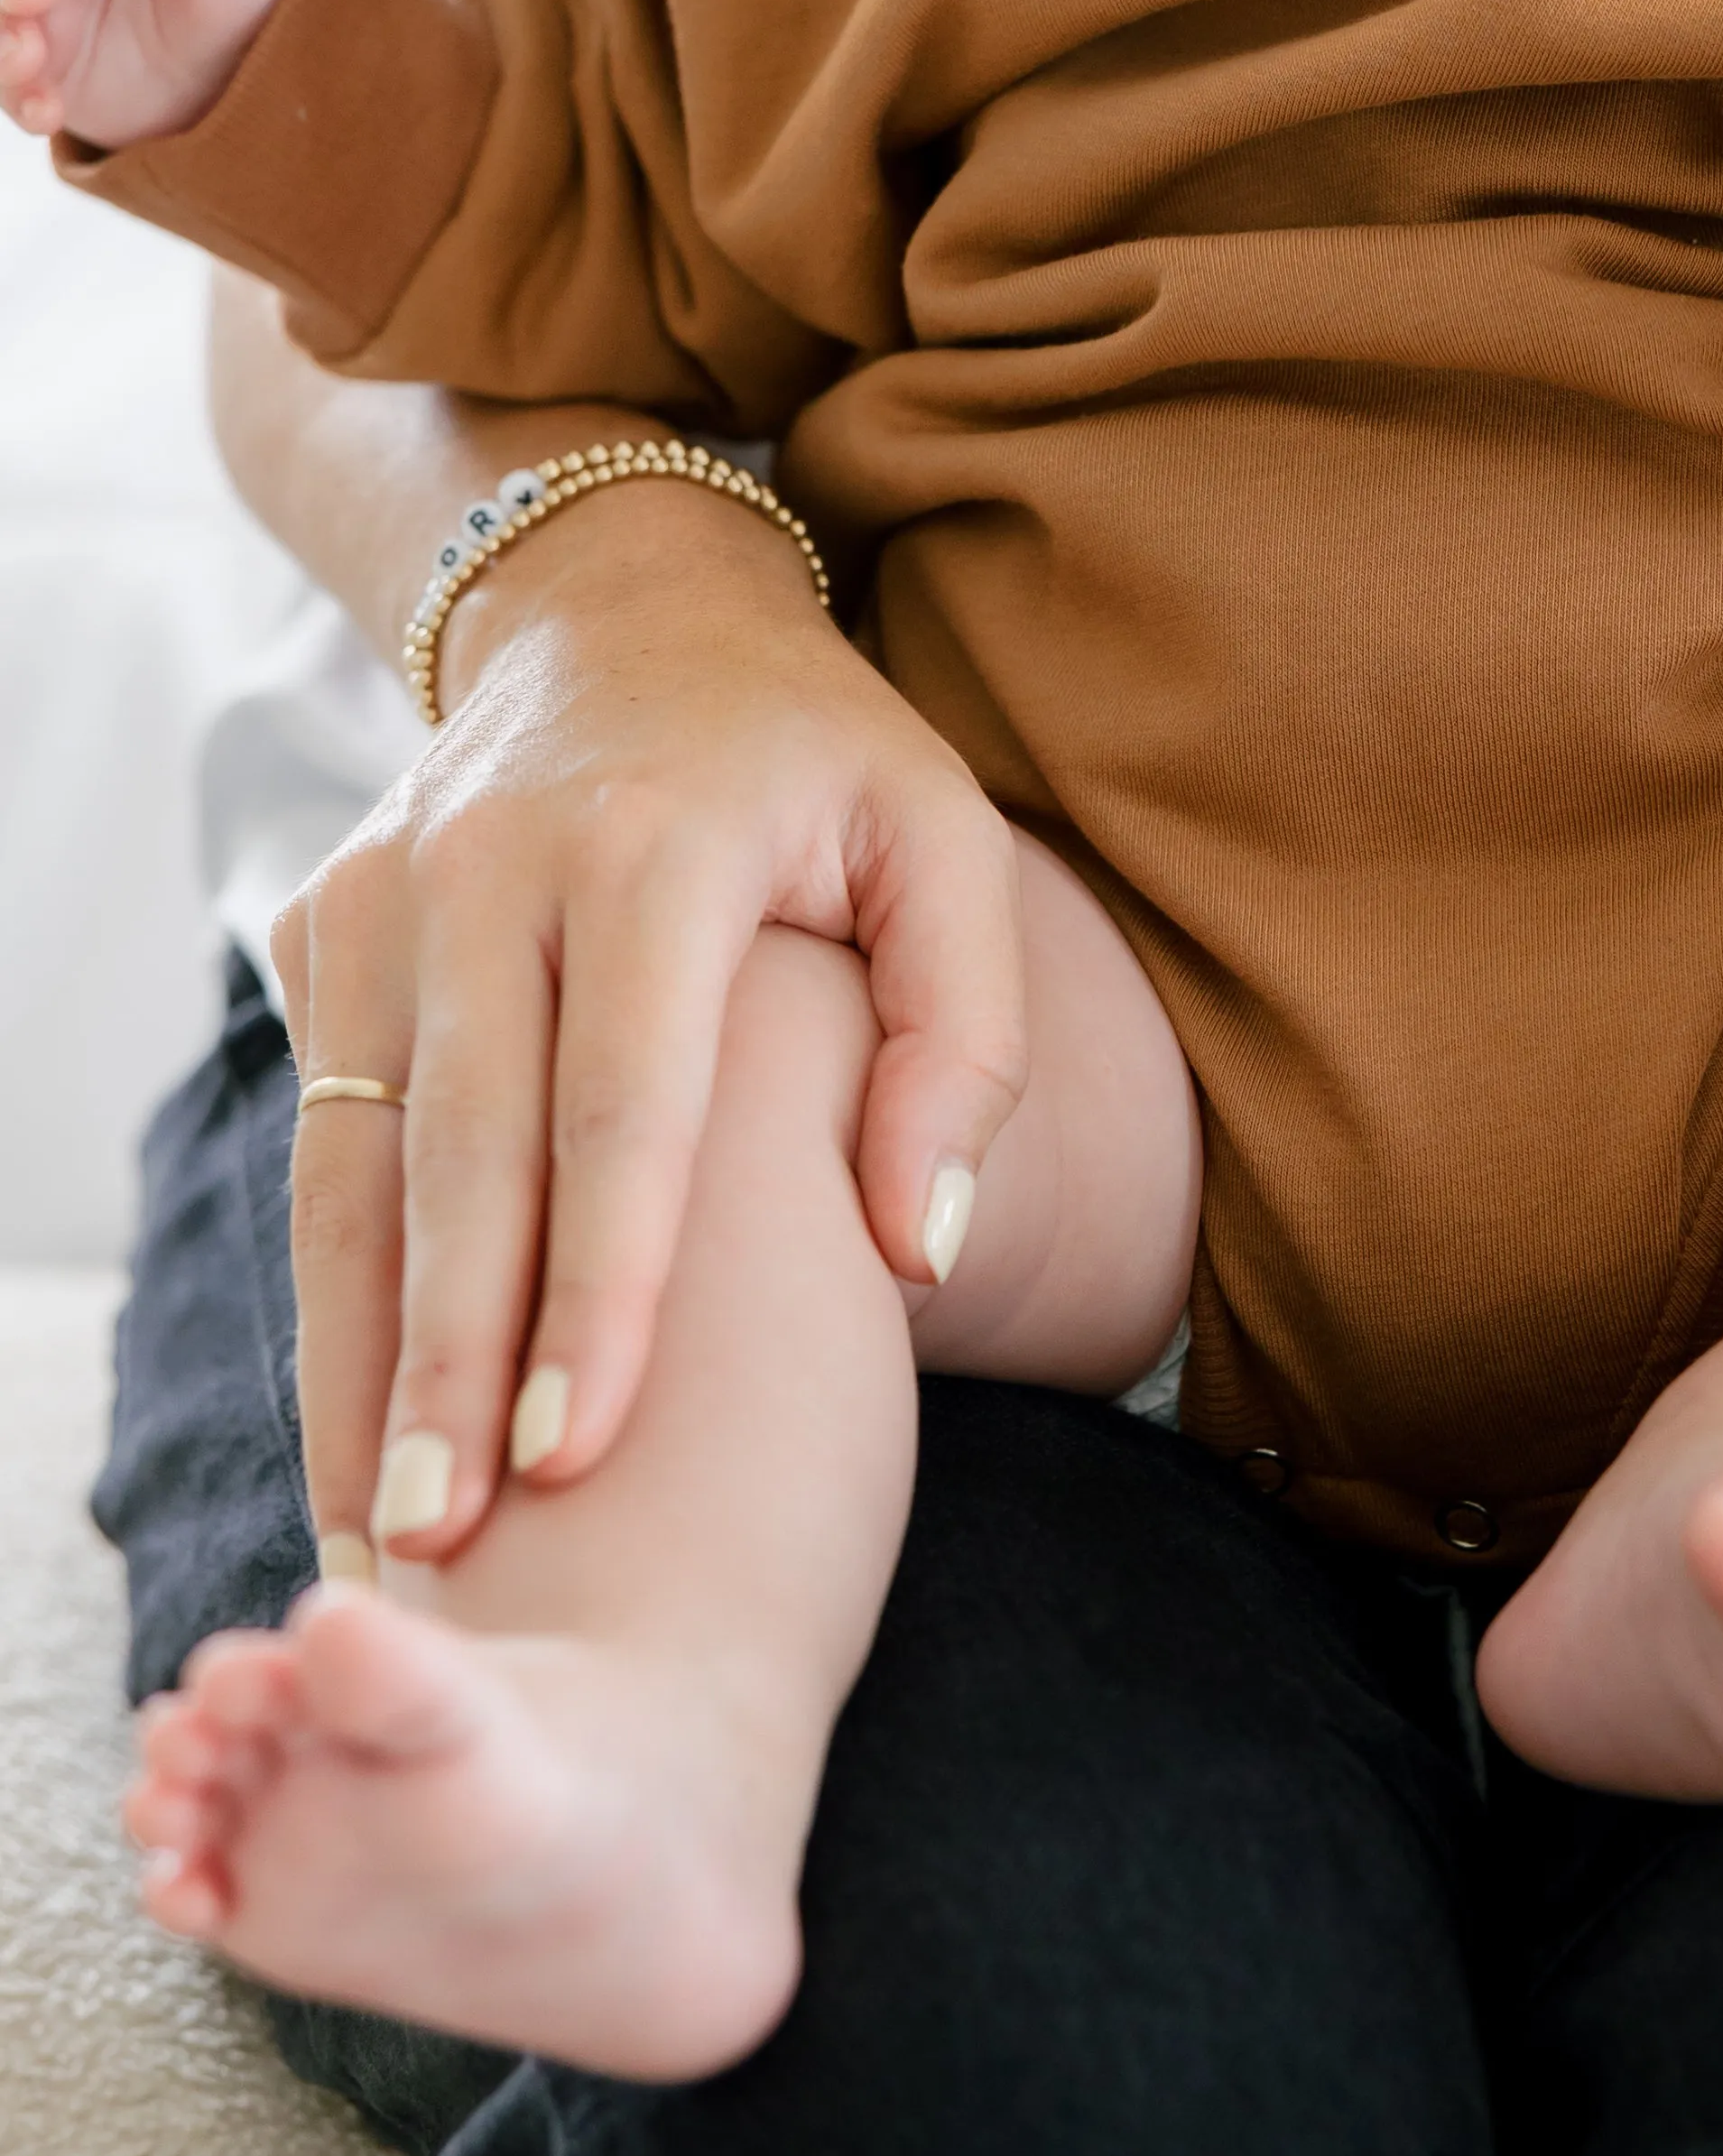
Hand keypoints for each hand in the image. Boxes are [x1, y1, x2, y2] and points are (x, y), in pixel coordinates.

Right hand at [275, 478, 1027, 1566]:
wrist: (617, 609)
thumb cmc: (814, 757)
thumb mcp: (943, 838)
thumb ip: (966, 1038)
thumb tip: (922, 1249)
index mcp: (655, 844)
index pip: (621, 1101)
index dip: (599, 1286)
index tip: (580, 1450)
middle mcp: (490, 866)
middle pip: (466, 1157)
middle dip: (448, 1364)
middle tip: (447, 1546)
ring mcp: (385, 896)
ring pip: (359, 1168)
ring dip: (362, 1358)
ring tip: (383, 1535)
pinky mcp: (324, 927)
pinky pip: (323, 1138)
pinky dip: (335, 1291)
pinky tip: (361, 1423)